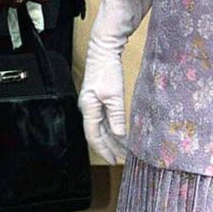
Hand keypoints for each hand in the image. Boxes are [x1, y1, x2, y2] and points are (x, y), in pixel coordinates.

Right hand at [78, 0, 149, 162]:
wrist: (104, 51)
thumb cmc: (106, 70)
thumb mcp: (114, 94)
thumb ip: (116, 115)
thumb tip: (119, 134)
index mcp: (89, 109)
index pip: (94, 137)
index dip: (104, 150)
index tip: (114, 160)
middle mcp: (89, 109)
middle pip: (98, 135)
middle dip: (109, 148)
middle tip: (122, 159)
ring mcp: (93, 104)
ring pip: (101, 128)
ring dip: (112, 140)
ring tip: (124, 150)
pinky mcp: (99, 99)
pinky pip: (105, 120)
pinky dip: (113, 129)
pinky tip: (121, 134)